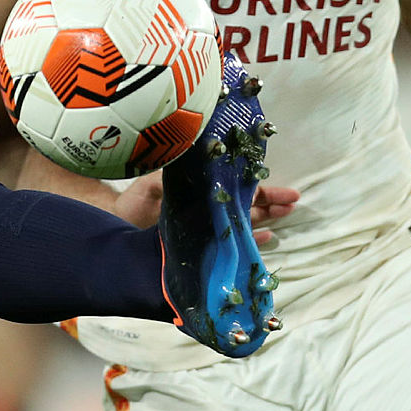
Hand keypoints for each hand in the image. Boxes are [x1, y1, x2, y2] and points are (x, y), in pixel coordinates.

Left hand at [116, 173, 298, 247]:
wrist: (116, 228)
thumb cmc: (136, 202)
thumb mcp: (157, 182)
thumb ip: (178, 174)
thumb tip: (201, 159)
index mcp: (200, 191)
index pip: (236, 187)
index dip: (260, 187)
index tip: (283, 186)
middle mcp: (206, 211)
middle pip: (246, 205)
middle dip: (271, 202)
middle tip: (294, 202)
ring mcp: (205, 231)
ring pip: (242, 224)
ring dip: (265, 220)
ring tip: (286, 217)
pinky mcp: (200, 250)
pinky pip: (230, 248)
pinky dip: (247, 243)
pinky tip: (265, 240)